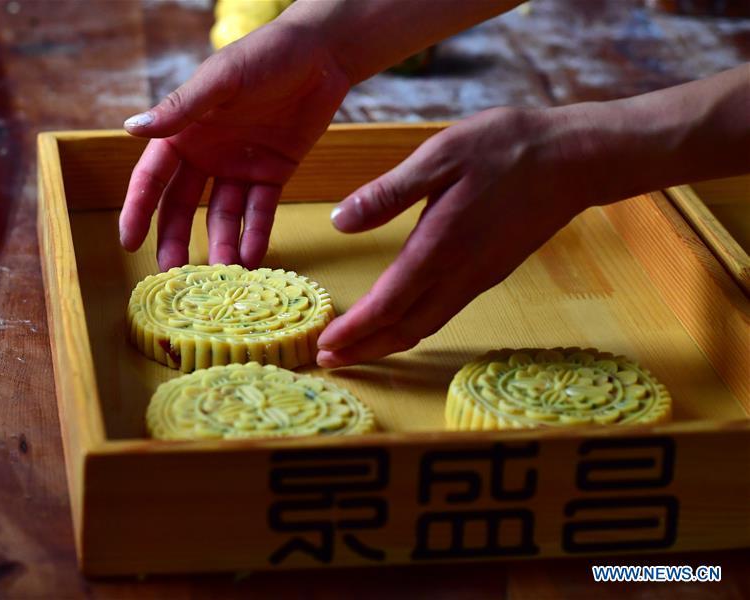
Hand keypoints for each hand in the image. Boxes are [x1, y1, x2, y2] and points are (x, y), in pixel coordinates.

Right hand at [119, 21, 349, 269]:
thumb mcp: (221, 80)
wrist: (322, 54)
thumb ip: (180, 108)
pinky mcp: (273, 174)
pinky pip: (261, 210)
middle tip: (173, 274)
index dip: (139, 210)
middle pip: (184, 206)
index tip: (129, 243)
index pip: (154, 177)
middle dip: (177, 240)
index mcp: (185, 132)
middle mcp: (207, 154)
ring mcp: (240, 167)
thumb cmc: (265, 55)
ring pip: (223, 215)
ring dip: (222, 243)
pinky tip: (253, 258)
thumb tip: (130, 129)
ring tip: (223, 274)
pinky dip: (256, 233)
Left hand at [316, 106, 597, 366]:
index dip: (354, 330)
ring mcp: (478, 277)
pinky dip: (412, 325)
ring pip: (426, 325)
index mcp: (440, 246)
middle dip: (364, 350)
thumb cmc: (507, 148)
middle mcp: (460, 274)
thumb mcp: (441, 155)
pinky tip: (399, 318)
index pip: (388, 305)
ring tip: (354, 348)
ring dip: (387, 342)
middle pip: (405, 330)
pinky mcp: (490, 272)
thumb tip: (339, 221)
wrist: (575, 159)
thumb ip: (389, 192)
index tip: (324, 346)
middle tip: (328, 361)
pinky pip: (443, 312)